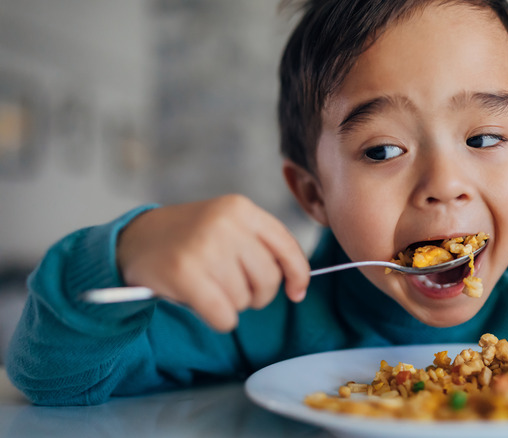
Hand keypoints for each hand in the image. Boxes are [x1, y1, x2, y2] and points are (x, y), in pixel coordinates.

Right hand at [117, 194, 309, 331]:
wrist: (134, 240)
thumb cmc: (190, 239)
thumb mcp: (227, 226)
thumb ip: (261, 246)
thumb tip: (297, 285)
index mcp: (241, 208)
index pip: (286, 246)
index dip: (297, 274)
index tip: (296, 292)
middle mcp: (225, 224)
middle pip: (268, 279)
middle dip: (257, 294)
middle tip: (234, 289)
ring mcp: (205, 247)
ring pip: (244, 300)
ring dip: (230, 304)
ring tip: (208, 287)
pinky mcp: (185, 274)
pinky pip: (224, 316)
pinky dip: (218, 320)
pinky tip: (203, 305)